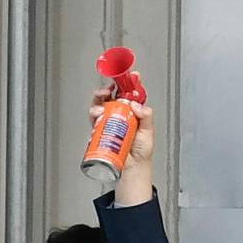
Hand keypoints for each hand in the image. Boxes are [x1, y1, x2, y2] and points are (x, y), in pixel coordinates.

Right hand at [96, 85, 156, 201]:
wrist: (132, 167)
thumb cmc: (141, 151)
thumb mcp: (149, 130)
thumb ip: (146, 116)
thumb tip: (136, 105)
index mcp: (132, 111)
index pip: (129, 93)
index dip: (129, 82)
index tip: (131, 75)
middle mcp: (119, 114)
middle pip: (110, 96)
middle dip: (106, 89)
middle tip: (108, 89)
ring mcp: (108, 122)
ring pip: (99, 106)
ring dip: (98, 103)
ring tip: (101, 108)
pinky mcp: (100, 131)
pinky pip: (94, 120)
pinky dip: (94, 117)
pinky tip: (98, 118)